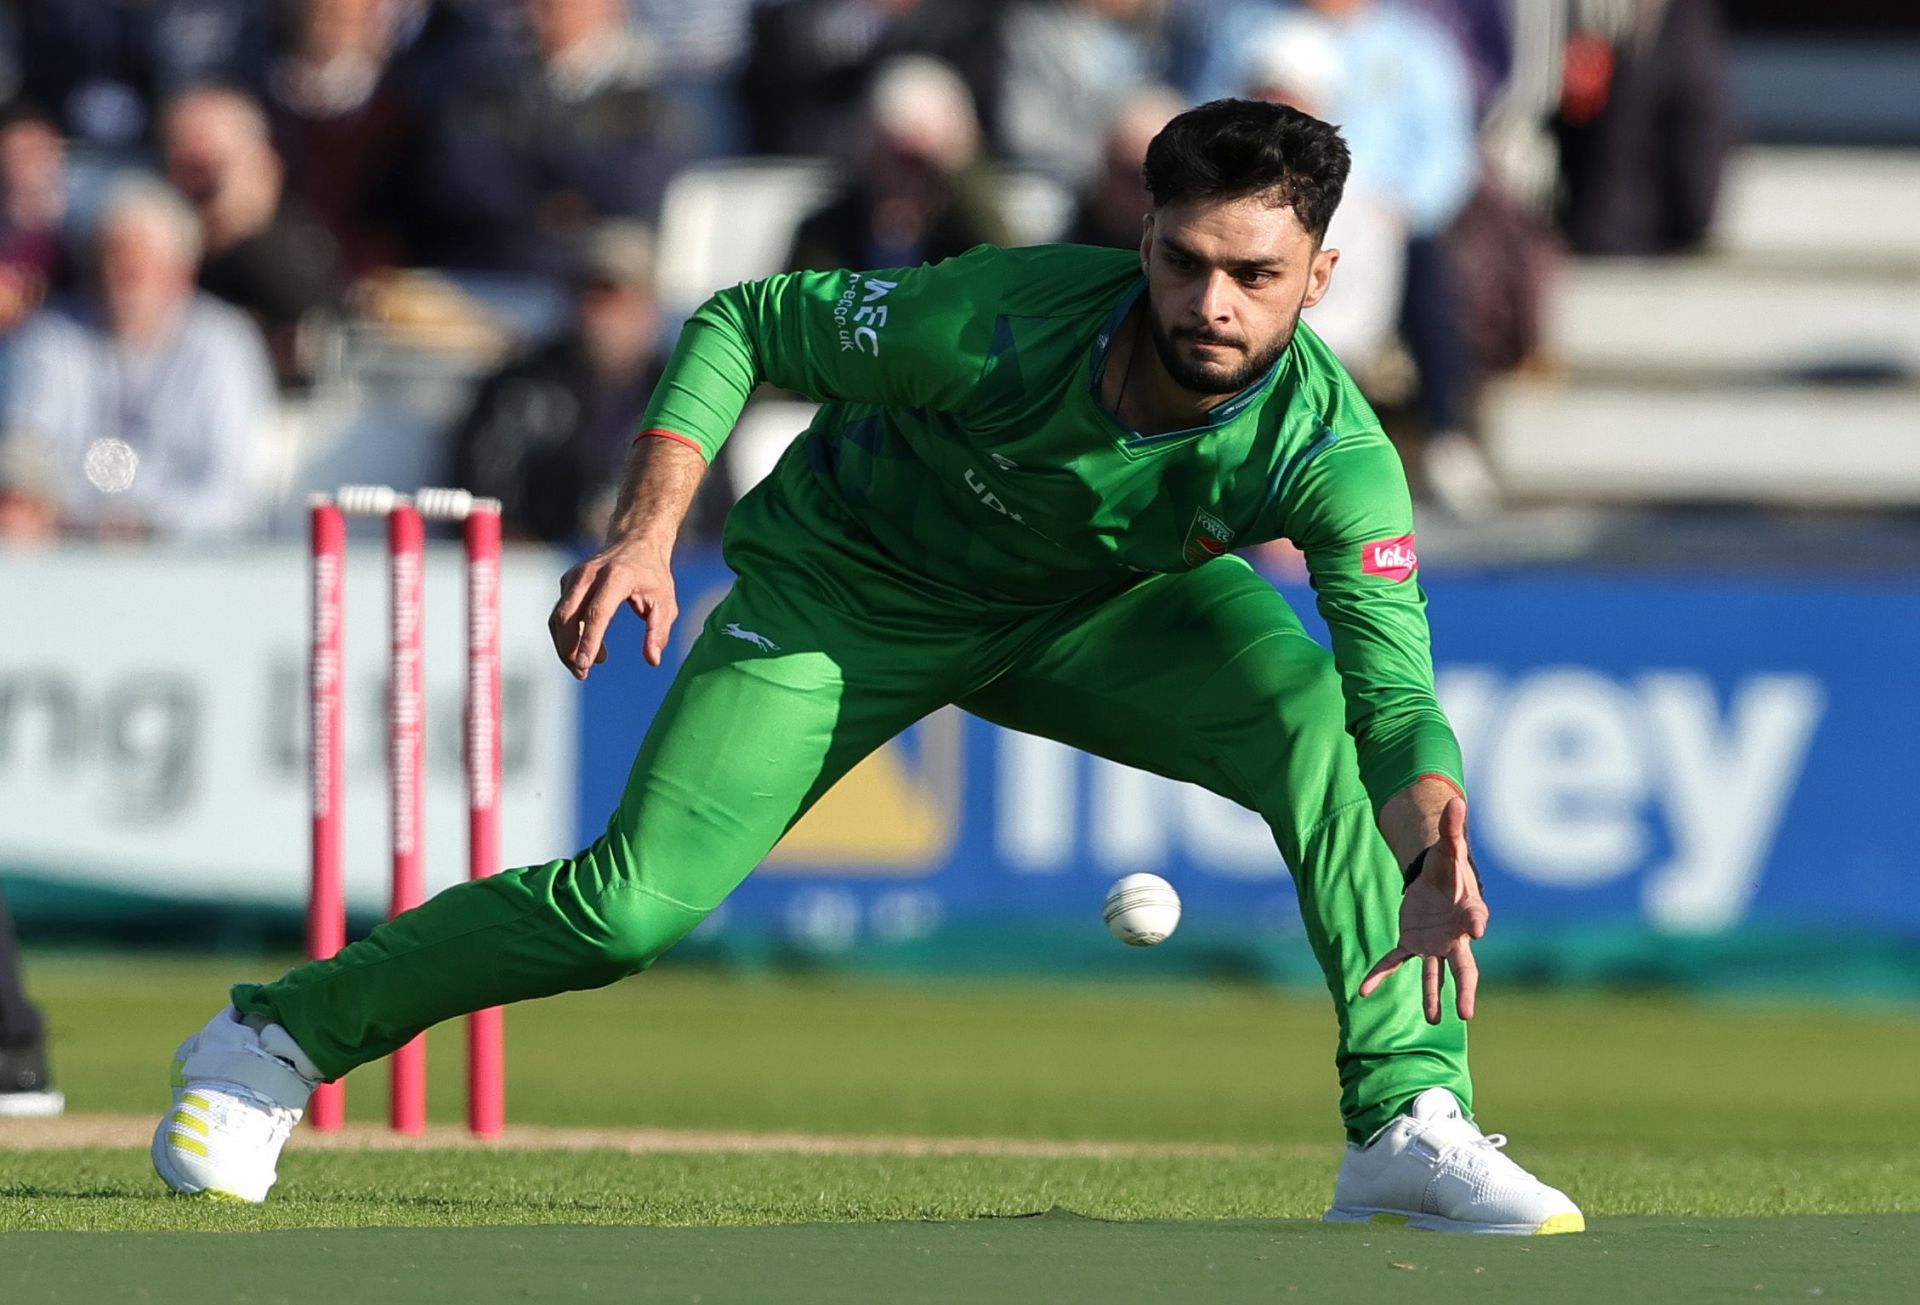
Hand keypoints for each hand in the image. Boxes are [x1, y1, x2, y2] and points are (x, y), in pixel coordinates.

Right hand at [547, 541, 676, 678]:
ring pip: (558, 617)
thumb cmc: (653, 577)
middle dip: (569, 649)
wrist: (635, 543)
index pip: (597, 613)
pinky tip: (590, 647)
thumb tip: (653, 660)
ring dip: (565, 645)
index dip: (589, 640)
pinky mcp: (567, 582)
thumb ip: (658, 631)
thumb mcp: (665, 603)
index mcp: (616, 578)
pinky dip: (568, 634)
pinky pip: (561, 613)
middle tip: (582, 674)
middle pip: (567, 616)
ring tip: (586, 666)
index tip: (584, 665)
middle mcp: (589, 575)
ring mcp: (574, 576)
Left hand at [1358, 797, 1488, 1024]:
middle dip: (1466, 989)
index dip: (1475, 921)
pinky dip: (1379, 974)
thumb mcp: (1449, 846)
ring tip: (1432, 1020)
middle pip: (1464, 967)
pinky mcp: (1413, 943)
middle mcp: (1455, 935)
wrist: (1435, 877)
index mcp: (1470, 910)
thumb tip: (1455, 800)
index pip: (1475, 918)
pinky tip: (1361, 992)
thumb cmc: (1449, 865)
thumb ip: (1453, 828)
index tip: (1477, 928)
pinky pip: (1396, 961)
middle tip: (1467, 1013)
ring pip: (1434, 974)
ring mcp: (1434, 943)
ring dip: (1432, 996)